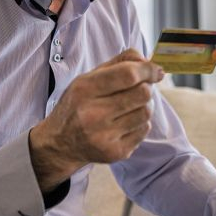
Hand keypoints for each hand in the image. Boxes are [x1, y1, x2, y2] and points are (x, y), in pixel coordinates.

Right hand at [28, 49, 164, 191]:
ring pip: (146, 112)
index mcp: (85, 90)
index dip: (148, 70)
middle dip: (146, 88)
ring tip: (129, 106)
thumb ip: (118, 63)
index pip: (128, 75)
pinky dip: (139, 123)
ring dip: (143, 106)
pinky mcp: (115, 152)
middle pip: (142, 93)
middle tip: (139, 88)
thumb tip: (148, 63)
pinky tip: (124, 123)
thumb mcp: (88, 78)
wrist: (59, 144)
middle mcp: (93, 114)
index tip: (156, 71)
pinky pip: (144, 130)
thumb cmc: (78, 105)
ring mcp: (104, 136)